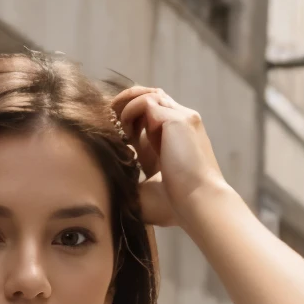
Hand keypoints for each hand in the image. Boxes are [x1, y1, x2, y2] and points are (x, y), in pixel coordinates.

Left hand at [109, 85, 227, 227]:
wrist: (198, 204)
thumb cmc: (175, 207)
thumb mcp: (146, 191)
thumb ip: (131, 180)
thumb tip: (105, 184)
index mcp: (175, 141)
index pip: (151, 116)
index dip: (128, 119)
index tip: (110, 132)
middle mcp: (180, 126)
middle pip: (151, 99)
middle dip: (126, 104)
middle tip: (106, 118)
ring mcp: (181, 119)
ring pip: (149, 95)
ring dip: (126, 103)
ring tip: (110, 119)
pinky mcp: (177, 119)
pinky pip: (146, 102)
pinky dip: (130, 111)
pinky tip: (124, 130)